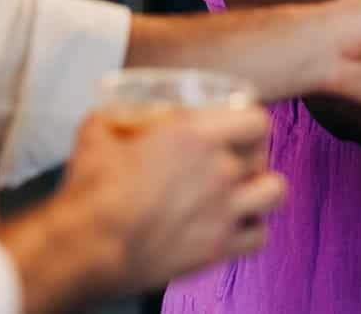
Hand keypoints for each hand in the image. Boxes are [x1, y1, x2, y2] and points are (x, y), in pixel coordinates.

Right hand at [50, 107, 285, 302]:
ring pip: (275, 192)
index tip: (240, 126)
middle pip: (262, 154)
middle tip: (236, 155)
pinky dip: (252, 229)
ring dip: (262, 187)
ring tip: (245, 188)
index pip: (255, 120)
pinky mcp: (216, 249)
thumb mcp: (99, 129)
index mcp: (195, 136)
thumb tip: (122, 111)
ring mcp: (222, 212)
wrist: (86, 248)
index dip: (252, 122)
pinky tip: (235, 223)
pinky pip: (260, 237)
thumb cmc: (90, 189)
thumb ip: (119, 115)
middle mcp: (218, 172)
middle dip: (253, 152)